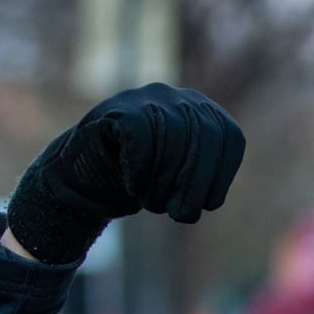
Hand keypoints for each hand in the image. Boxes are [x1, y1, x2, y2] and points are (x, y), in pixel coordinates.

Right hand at [6, 84, 245, 263]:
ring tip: (156, 205)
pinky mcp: (116, 109)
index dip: (222, 174)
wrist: (85, 177)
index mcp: (203, 112)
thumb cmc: (140, 182)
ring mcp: (146, 98)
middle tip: (182, 216)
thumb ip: (198, 179)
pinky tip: (134, 188)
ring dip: (166, 181)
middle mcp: (179, 98)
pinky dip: (141, 168)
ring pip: (173, 136)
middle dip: (195, 183)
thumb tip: (207, 200)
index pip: (228, 136)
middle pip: (205, 136)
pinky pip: (139, 135)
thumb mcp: (178, 182)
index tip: (209, 205)